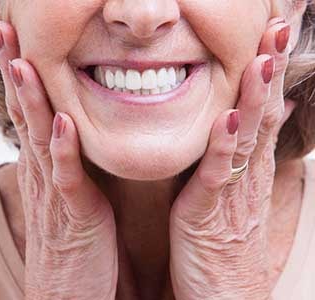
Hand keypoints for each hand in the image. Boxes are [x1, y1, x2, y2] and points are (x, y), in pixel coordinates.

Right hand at [0, 21, 117, 299]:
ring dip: (31, 100)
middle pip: (25, 114)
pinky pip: (67, 178)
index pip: (29, 112)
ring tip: (23, 61)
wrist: (67, 292)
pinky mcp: (74, 216)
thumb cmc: (73, 240)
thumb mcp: (68, 193)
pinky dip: (63, 150)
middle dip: (15, 71)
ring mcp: (55, 194)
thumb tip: (69, 132)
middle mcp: (43, 174)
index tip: (17, 39)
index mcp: (45, 167)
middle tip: (5, 30)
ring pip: (39, 139)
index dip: (21, 75)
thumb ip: (67, 163)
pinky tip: (62, 122)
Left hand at [168, 17, 292, 299]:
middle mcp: (245, 176)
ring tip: (263, 60)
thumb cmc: (225, 247)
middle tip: (277, 30)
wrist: (223, 297)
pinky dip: (224, 146)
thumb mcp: (238, 199)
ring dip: (255, 99)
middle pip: (261, 116)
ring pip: (246, 138)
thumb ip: (244, 161)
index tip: (272, 40)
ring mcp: (230, 194)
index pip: (262, 114)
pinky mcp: (208, 213)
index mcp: (248, 171)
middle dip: (268, 73)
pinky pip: (217, 175)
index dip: (268, 77)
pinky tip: (229, 118)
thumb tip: (259, 124)